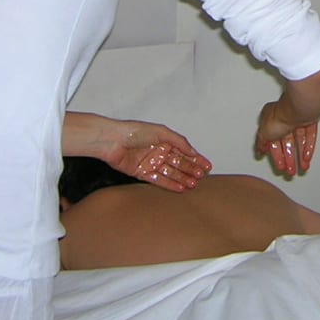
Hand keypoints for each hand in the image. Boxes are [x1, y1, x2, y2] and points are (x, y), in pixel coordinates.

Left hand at [75, 116, 211, 192]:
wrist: (113, 141)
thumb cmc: (135, 132)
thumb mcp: (161, 132)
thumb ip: (178, 141)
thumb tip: (192, 151)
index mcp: (165, 140)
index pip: (184, 151)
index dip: (196, 158)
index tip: (207, 166)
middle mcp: (159, 152)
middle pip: (179, 163)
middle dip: (191, 170)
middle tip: (202, 177)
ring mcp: (151, 163)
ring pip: (171, 173)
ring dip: (182, 178)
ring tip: (193, 184)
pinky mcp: (142, 173)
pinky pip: (159, 180)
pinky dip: (170, 184)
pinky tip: (180, 188)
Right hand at [255, 101, 317, 178]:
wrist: (297, 110)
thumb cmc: (279, 116)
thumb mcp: (264, 133)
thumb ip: (261, 142)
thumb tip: (259, 150)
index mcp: (270, 119)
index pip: (272, 140)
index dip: (275, 155)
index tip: (279, 165)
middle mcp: (283, 118)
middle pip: (286, 143)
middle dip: (288, 159)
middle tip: (290, 171)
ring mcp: (297, 119)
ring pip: (298, 141)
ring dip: (299, 156)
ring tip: (301, 168)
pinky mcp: (309, 119)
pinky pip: (309, 136)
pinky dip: (308, 147)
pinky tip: (306, 158)